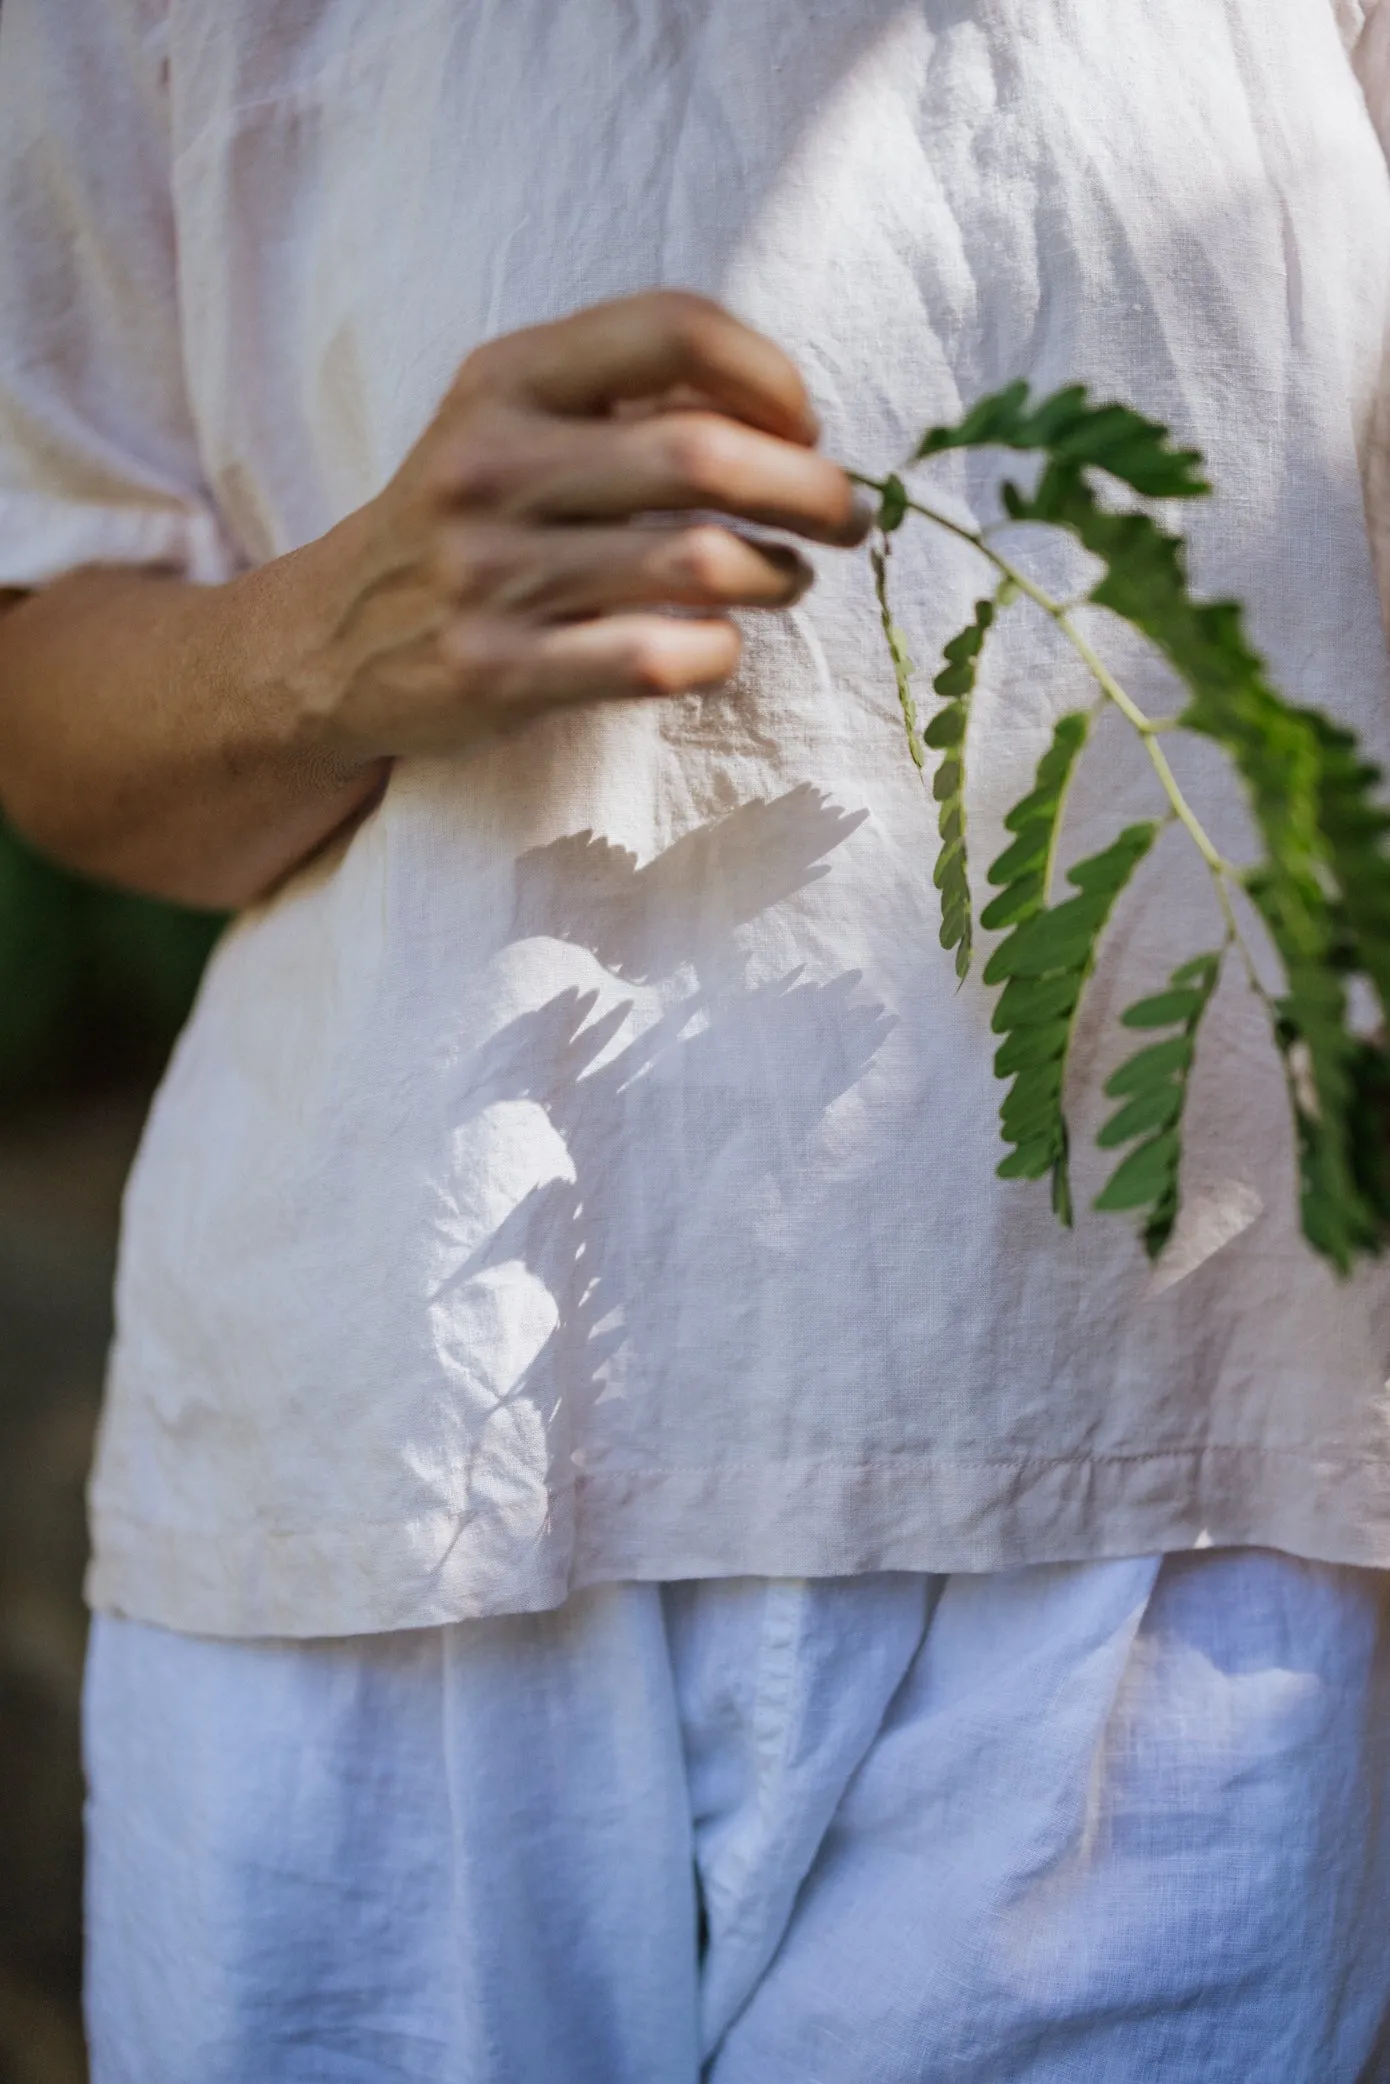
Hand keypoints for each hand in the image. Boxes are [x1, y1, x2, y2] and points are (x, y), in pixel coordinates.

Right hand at [291, 291, 867, 760]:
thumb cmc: (461, 523)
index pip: (673, 330)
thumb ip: (624, 399)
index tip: (806, 426)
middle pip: (704, 457)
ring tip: (789, 579)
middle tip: (848, 517)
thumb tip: (789, 421)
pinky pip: (660, 660)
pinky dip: (717, 654)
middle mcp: (490, 465)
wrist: (326, 643)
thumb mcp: (508, 424)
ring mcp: (489, 574)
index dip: (771, 376)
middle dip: (809, 491)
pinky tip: (719, 646)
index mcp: (504, 379)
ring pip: (698, 566)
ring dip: (778, 576)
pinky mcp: (498, 672)